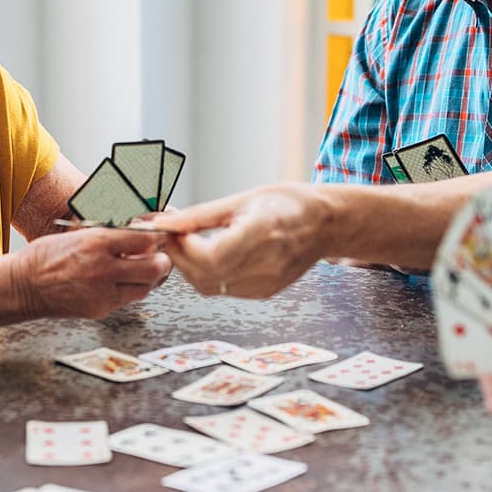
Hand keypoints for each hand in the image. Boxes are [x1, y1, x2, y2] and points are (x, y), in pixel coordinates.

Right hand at [12, 227, 170, 318]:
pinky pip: (129, 300)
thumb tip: (142, 233)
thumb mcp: (79, 234)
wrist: (24, 286)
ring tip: (139, 270)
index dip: (158, 237)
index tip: (161, 235)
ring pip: (147, 287)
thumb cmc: (47, 256)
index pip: (145, 238)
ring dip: (149, 278)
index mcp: (97, 243)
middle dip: (162, 260)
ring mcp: (103, 292)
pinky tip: (122, 282)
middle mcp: (104, 268)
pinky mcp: (101, 309)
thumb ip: (111, 236)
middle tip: (158, 256)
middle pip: (156, 266)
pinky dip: (131, 290)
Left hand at [150, 184, 325, 298]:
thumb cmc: (289, 203)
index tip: (172, 229)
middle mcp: (266, 264)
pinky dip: (209, 275)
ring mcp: (267, 283)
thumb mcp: (243, 199)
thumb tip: (167, 222)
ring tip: (189, 243)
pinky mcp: (265, 292)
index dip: (182, 248)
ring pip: (210, 287)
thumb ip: (201, 215)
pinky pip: (225, 290)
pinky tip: (209, 255)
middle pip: (205, 277)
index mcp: (262, 233)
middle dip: (180, 258)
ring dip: (191, 268)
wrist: (325, 223)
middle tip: (173, 236)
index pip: (209, 257)